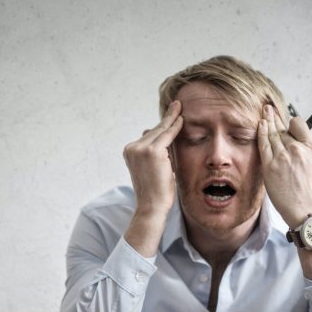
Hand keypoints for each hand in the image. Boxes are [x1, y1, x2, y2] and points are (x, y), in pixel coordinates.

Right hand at [123, 101, 182, 218]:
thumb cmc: (155, 192)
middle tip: (176, 105)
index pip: (148, 136)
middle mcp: (132, 148)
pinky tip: (181, 119)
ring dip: (171, 120)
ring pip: (160, 132)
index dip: (160, 126)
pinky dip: (175, 127)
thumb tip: (155, 135)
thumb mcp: (153, 169)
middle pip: (154, 131)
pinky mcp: (152, 152)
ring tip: (179, 107)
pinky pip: (167, 136)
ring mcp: (141, 149)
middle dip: (166, 120)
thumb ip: (155, 153)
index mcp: (130, 152)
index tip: (168, 116)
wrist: (152, 206)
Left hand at [257, 104, 311, 228]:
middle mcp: (297, 149)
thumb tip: (302, 144)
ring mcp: (282, 157)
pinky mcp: (270, 166)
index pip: (298, 125)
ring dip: (267, 121)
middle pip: (283, 128)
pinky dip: (261, 132)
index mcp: (310, 148)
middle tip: (268, 108)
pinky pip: (263, 144)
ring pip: (272, 133)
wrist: (306, 210)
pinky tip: (259, 124)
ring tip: (263, 112)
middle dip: (275, 117)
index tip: (286, 123)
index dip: (291, 123)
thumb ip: (309, 152)